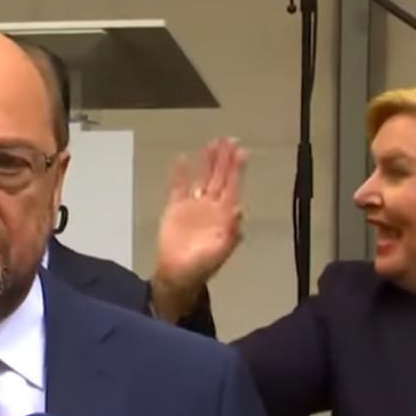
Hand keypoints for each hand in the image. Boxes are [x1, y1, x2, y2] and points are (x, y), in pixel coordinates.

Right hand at [152, 138, 246, 321]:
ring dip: (208, 162)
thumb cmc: (200, 267)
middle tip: (228, 139)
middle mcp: (211, 207)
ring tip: (212, 144)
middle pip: (220, 178)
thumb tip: (239, 209)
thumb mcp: (219, 253)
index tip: (240, 151)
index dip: (237, 169)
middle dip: (224, 159)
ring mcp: (194, 207)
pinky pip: (179, 187)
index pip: (233, 186)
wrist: (176, 276)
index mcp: (224, 216)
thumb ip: (230, 233)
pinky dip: (180, 174)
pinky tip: (182, 159)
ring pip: (203, 179)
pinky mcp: (175, 209)